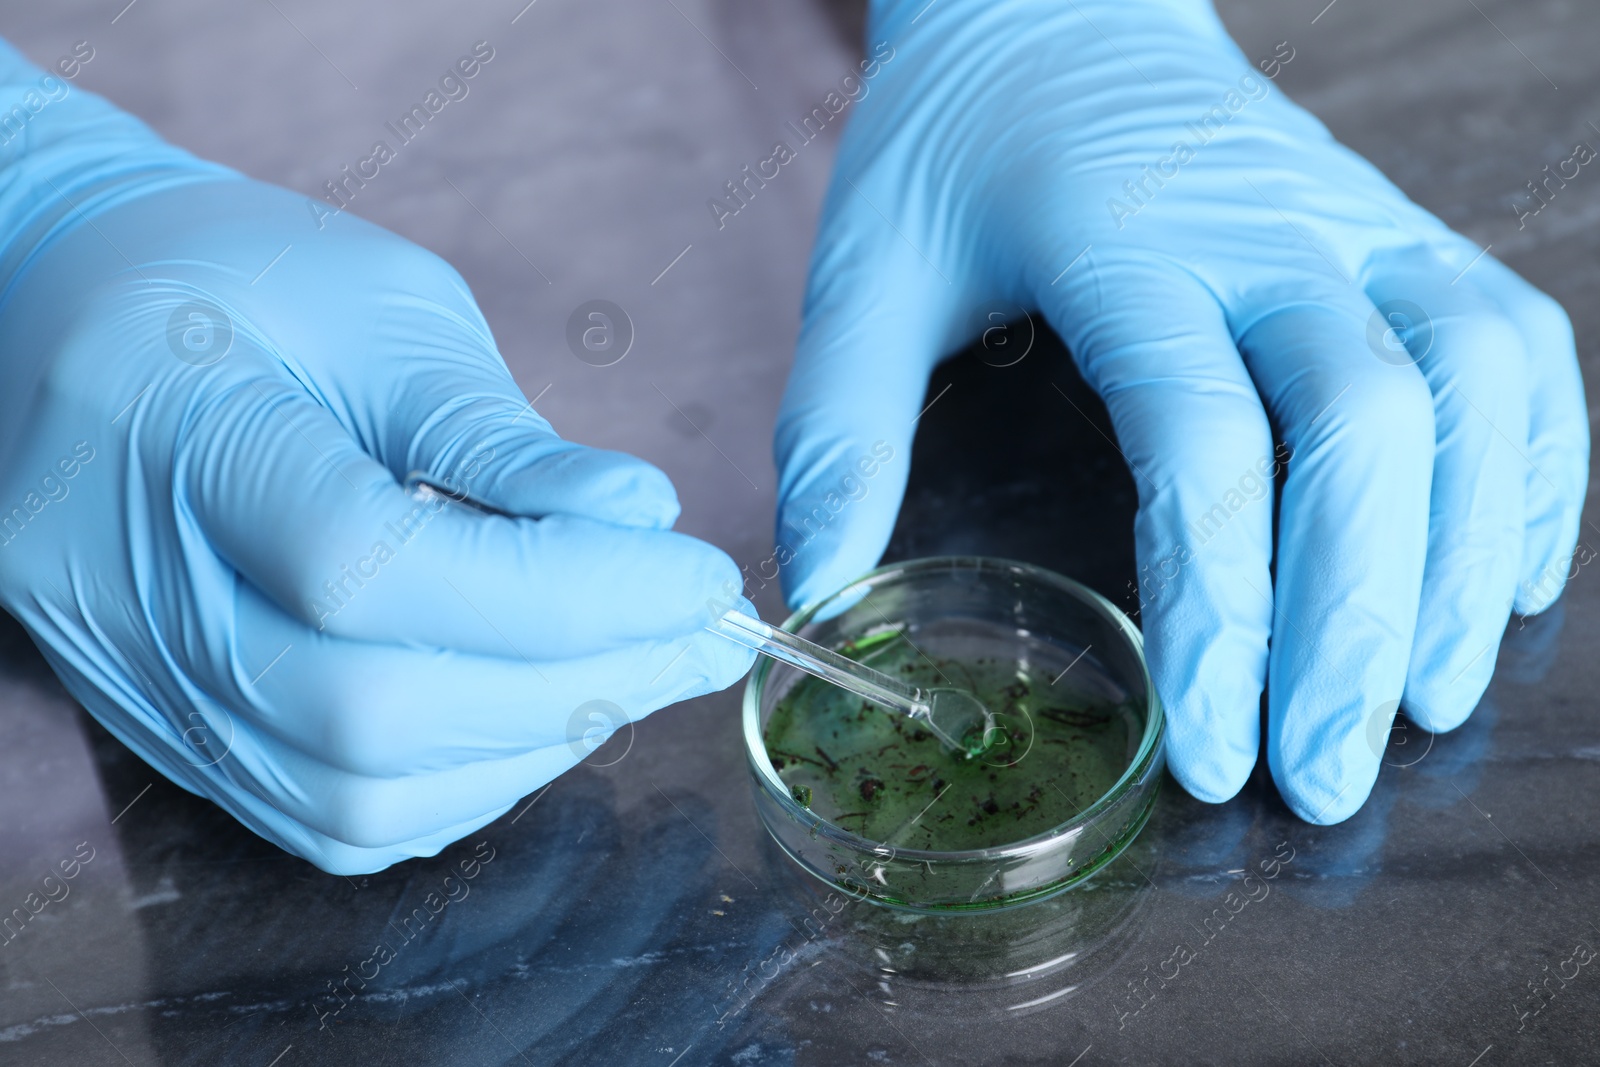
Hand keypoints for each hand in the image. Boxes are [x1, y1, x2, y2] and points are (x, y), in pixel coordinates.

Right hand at [0, 42, 751, 872]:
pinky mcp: (182, 737)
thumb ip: (500, 434)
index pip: (376, 567)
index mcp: (176, 432)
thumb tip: (641, 519)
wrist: (63, 323)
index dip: (565, 590)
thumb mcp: (377, 310)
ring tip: (645, 667)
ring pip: (357, 794)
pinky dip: (470, 782)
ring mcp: (148, 685)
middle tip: (701, 634)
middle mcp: (137, 592)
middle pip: (371, 710)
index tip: (700, 577)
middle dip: (580, 684)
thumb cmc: (234, 284)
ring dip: (538, 745)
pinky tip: (546, 709)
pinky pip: (338, 821)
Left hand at [773, 0, 1586, 821]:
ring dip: (1466, 561)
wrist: (1060, 4)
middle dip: (1358, 624)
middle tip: (1325, 781)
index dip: (1219, 606)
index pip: (1203, 436)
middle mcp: (1269, 229)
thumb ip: (842, 428)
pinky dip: (1533, 472)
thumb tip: (822, 596)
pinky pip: (1517, 346)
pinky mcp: (1404, 231)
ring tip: (1424, 710)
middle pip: (1368, 425)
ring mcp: (1357, 223)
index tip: (1208, 756)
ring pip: (1477, 386)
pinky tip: (1501, 582)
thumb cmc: (955, 152)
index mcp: (1122, 241)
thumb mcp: (866, 271)